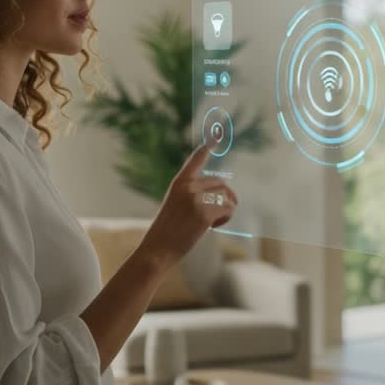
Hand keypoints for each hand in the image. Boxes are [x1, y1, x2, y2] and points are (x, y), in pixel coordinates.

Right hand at [137, 144, 237, 270]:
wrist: (156, 250)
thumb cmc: (167, 231)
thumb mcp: (175, 204)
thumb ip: (192, 193)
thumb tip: (221, 191)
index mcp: (179, 182)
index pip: (196, 159)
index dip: (208, 146)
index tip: (217, 134)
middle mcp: (188, 186)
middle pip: (220, 182)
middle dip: (225, 197)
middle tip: (216, 215)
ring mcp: (195, 198)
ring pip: (227, 195)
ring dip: (225, 209)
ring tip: (212, 223)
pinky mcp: (204, 212)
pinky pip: (228, 209)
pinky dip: (225, 219)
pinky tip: (212, 228)